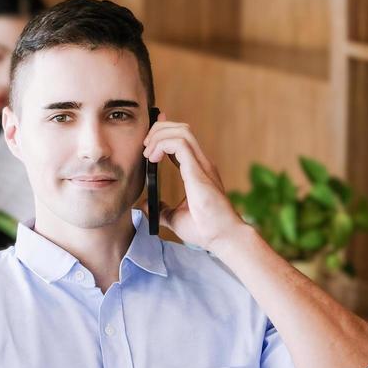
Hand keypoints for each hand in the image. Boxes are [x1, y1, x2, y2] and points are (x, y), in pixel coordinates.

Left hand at [142, 112, 247, 250]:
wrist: (222, 238)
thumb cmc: (206, 229)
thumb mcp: (175, 218)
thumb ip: (161, 209)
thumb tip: (145, 205)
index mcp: (197, 170)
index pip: (181, 141)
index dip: (163, 133)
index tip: (147, 140)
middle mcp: (201, 163)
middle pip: (181, 129)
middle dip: (158, 130)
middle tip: (144, 147)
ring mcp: (202, 164)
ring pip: (181, 131)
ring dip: (159, 136)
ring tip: (148, 152)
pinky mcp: (198, 170)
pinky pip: (180, 143)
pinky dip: (163, 144)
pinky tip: (153, 159)